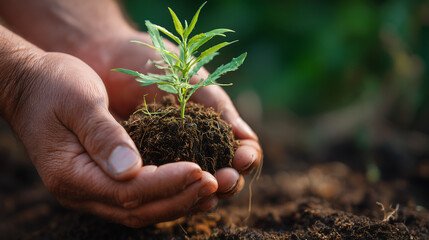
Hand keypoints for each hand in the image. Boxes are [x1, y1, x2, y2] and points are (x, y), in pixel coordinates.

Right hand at [6, 52, 217, 226]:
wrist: (31, 86)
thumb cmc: (53, 86)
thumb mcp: (78, 102)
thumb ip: (104, 135)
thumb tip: (132, 169)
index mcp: (71, 174)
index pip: (128, 191)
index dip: (166, 183)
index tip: (199, 170)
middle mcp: (82, 191)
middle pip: (139, 209)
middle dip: (181, 197)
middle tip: (217, 182)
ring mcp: (93, 189)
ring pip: (142, 210)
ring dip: (179, 201)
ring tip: (214, 188)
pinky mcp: (104, 180)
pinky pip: (139, 198)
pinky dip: (168, 194)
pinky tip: (192, 184)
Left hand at [74, 30, 262, 198]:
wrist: (109, 54)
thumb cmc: (156, 61)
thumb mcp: (192, 80)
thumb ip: (218, 108)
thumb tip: (246, 139)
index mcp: (214, 126)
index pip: (240, 150)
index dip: (246, 157)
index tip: (242, 157)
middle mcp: (195, 146)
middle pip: (221, 174)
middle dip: (228, 180)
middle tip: (224, 179)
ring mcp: (168, 157)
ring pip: (192, 186)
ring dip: (202, 192)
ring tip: (205, 191)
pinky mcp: (140, 164)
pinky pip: (157, 184)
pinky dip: (167, 192)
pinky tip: (171, 193)